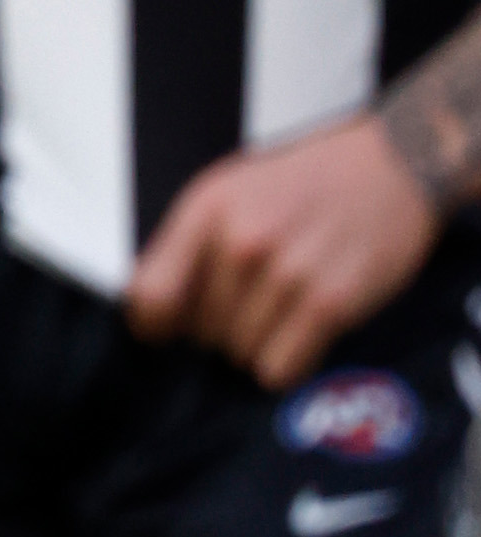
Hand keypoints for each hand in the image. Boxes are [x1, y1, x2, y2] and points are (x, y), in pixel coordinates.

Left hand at [124, 116, 439, 387]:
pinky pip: (281, 368)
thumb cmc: (304, 183)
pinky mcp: (330, 302)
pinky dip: (288, 362)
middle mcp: (242, 240)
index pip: (150, 293)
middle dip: (218, 327)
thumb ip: (186, 244)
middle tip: (251, 302)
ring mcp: (286, 272)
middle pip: (199, 331)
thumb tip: (149, 306)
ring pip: (240, 354)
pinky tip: (301, 331)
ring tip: (281, 307)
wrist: (387, 167)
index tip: (163, 331)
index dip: (152, 323)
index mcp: (207, 210)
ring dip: (257, 344)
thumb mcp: (228, 192)